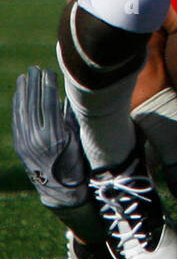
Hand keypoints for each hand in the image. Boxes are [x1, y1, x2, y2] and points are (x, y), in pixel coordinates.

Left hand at [11, 67, 89, 208]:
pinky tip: (19, 94)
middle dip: (34, 84)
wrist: (59, 190)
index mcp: (56, 136)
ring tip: (25, 76)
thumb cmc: (75, 161)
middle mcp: (38, 139)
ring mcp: (26, 144)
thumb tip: (65, 93)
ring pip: (23, 111)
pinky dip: (17, 106)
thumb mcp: (77, 139)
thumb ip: (69, 117)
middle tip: (35, 68)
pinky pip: (17, 121)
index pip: (49, 104)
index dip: (48, 86)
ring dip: (23, 92)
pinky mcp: (20, 146)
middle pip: (34, 105)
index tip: (49, 71)